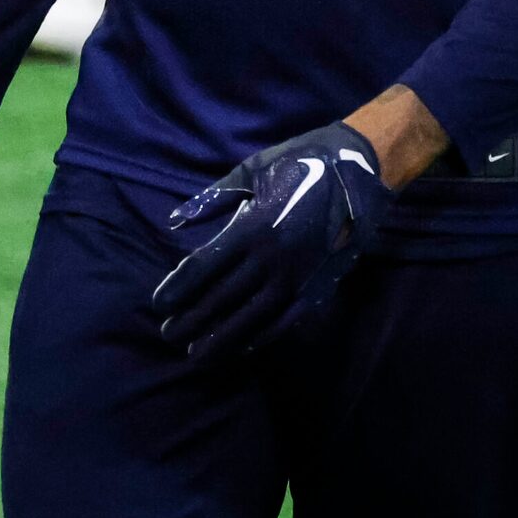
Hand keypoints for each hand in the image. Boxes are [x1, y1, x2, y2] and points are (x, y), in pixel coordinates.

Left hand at [150, 122, 394, 370]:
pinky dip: (260, 337)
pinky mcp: (318, 288)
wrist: (360, 171)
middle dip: (191, 320)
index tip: (157, 305)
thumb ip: (210, 200)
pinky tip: (241, 347)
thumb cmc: (298, 163)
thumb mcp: (250, 171)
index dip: (177, 289)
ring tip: (196, 354)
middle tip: (167, 335)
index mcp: (252, 228)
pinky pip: (285, 321)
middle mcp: (272, 259)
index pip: (202, 268)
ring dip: (221, 339)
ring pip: (251, 318)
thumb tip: (173, 221)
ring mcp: (297, 278)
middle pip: (221, 298)